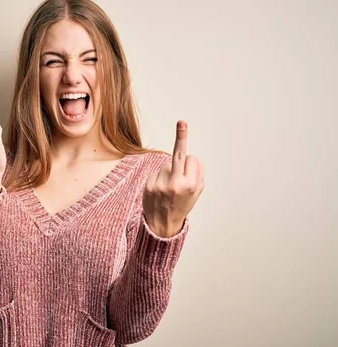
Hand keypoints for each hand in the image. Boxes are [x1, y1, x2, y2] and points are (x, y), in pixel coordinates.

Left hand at [142, 121, 204, 237]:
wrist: (162, 224)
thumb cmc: (181, 205)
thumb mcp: (196, 193)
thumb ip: (197, 175)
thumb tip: (190, 158)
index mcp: (191, 185)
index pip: (193, 160)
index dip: (192, 165)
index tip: (191, 156)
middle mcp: (176, 183)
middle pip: (179, 154)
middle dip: (182, 137)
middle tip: (182, 122)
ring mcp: (161, 184)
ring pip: (167, 164)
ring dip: (170, 172)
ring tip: (169, 189)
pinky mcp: (149, 184)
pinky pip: (157, 171)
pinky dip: (160, 177)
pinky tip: (160, 190)